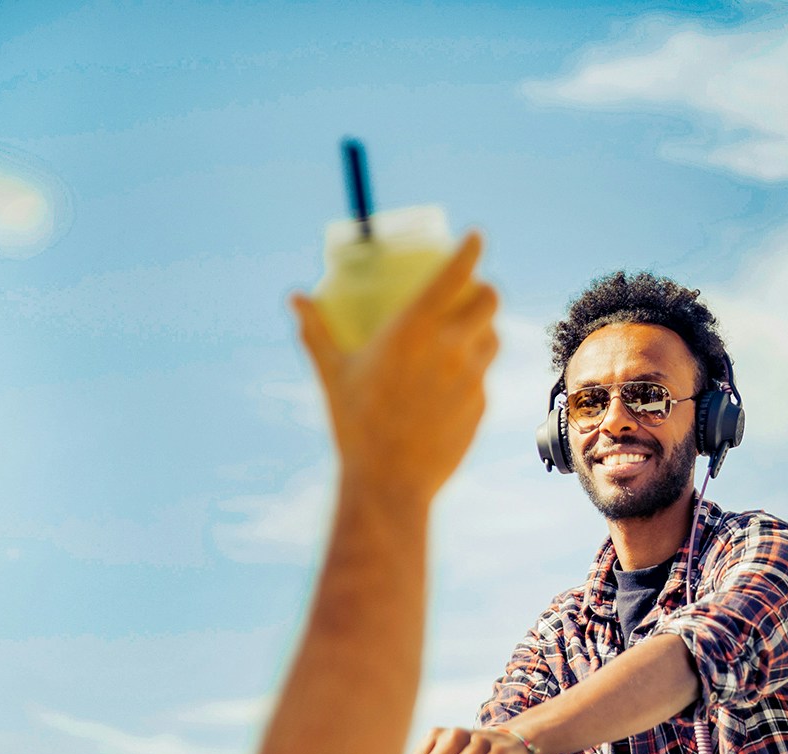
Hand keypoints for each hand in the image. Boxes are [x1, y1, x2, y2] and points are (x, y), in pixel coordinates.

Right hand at [293, 232, 499, 505]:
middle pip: (490, 301)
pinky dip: (472, 374)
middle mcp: (451, 347)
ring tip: (466, 336)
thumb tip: (294, 298)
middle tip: (473, 293)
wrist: (389, 483)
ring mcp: (472, 378)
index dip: (472, 248)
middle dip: (485, 290)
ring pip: (493, 340)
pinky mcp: (481, 408)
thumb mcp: (331, 373)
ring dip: (484, 331)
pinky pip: (483, 380)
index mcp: (414, 328)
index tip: (477, 237)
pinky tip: (453, 386)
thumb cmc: (354, 424)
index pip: (457, 272)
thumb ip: (315, 331)